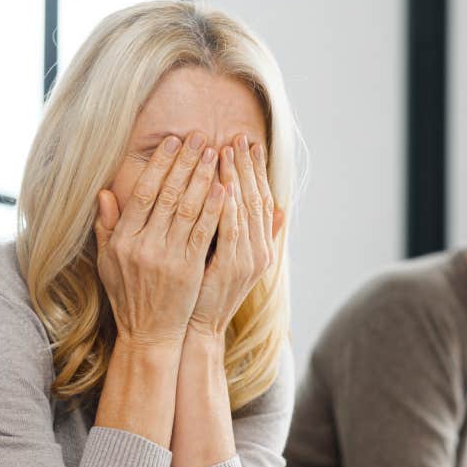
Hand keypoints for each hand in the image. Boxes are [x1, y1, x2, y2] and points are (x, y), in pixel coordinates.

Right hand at [93, 131, 225, 347]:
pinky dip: (214, 209)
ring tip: (216, 154)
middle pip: (167, 195)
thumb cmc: (129, 297)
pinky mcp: (189, 270)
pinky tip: (224, 188)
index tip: (173, 142)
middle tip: (200, 137)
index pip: (143, 192)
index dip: (160, 165)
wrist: (149, 334)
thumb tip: (103, 193)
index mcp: (122, 240)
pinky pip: (203, 233)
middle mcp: (142, 245)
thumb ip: (106, 227)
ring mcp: (166, 258)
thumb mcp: (107, 263)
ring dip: (203, 178)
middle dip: (185, 162)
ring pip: (188, 209)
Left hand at [187, 134, 277, 337]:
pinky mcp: (231, 267)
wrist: (199, 330)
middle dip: (247, 166)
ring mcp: (247, 260)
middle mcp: (259, 252)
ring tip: (228, 149)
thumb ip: (239, 233)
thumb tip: (267, 209)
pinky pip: (231, 228)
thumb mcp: (226, 262)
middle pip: (256, 199)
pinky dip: (228, 204)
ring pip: (245, 209)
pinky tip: (223, 183)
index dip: (254, 171)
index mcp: (258, 248)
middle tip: (239, 136)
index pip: (260, 200)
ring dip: (237, 177)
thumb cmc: (205, 294)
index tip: (247, 144)